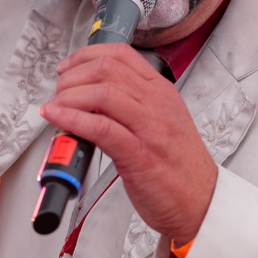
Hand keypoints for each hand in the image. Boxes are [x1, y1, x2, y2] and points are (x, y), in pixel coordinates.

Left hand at [42, 44, 215, 244]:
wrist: (202, 202)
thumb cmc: (179, 167)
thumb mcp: (161, 122)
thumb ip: (132, 106)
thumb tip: (90, 98)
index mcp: (162, 92)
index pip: (120, 55)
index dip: (85, 56)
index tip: (66, 68)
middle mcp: (157, 104)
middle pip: (106, 70)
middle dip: (72, 77)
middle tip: (57, 92)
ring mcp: (150, 128)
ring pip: (102, 93)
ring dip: (68, 97)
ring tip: (54, 107)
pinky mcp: (139, 155)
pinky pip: (101, 127)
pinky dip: (72, 119)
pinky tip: (57, 119)